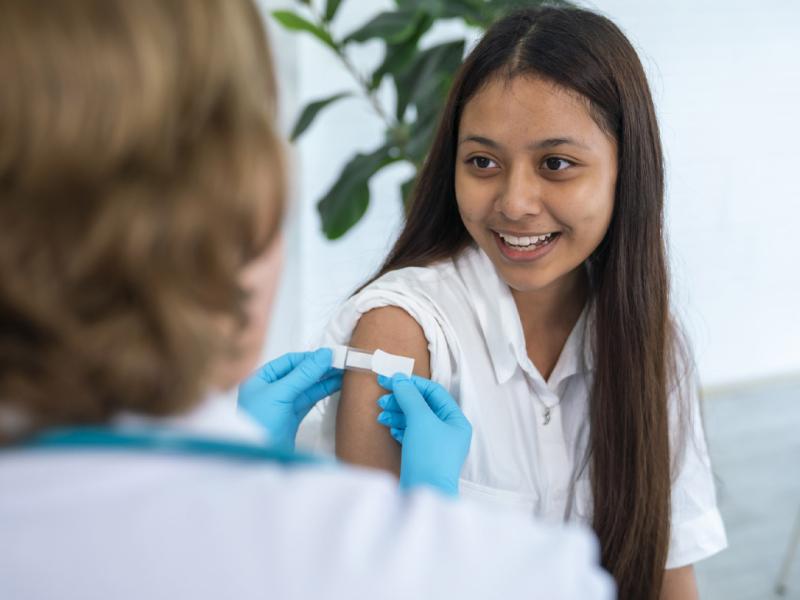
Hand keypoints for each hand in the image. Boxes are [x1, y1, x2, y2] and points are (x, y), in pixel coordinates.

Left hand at [238, 348, 342, 449]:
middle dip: (320, 368)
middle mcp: (271, 390)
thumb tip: (324, 354)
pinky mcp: (292, 418)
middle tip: (342, 362)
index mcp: (261, 379)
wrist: (257, 460)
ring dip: (325, 379)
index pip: (289, 361)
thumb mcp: (281, 393)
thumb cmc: (259, 424)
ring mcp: (282, 405)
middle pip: (300, 373)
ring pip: (307, 387)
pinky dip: (323, 393)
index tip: (330, 355)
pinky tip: (336, 385)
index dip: (310, 357)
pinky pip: (310, 400)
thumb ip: (304, 373)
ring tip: (345, 372)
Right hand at [376, 373, 471, 496]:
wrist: (423, 495)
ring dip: (397, 413)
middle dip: (402, 400)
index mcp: (456, 421)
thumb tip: (400, 379)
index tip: (390, 379)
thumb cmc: (429, 457)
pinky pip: (411, 434)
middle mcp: (449, 432)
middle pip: (423, 405)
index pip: (433, 392)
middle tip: (382, 398)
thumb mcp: (420, 420)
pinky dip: (399, 427)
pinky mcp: (423, 456)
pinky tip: (389, 427)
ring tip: (381, 414)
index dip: (411, 383)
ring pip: (415, 420)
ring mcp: (436, 445)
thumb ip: (410, 397)